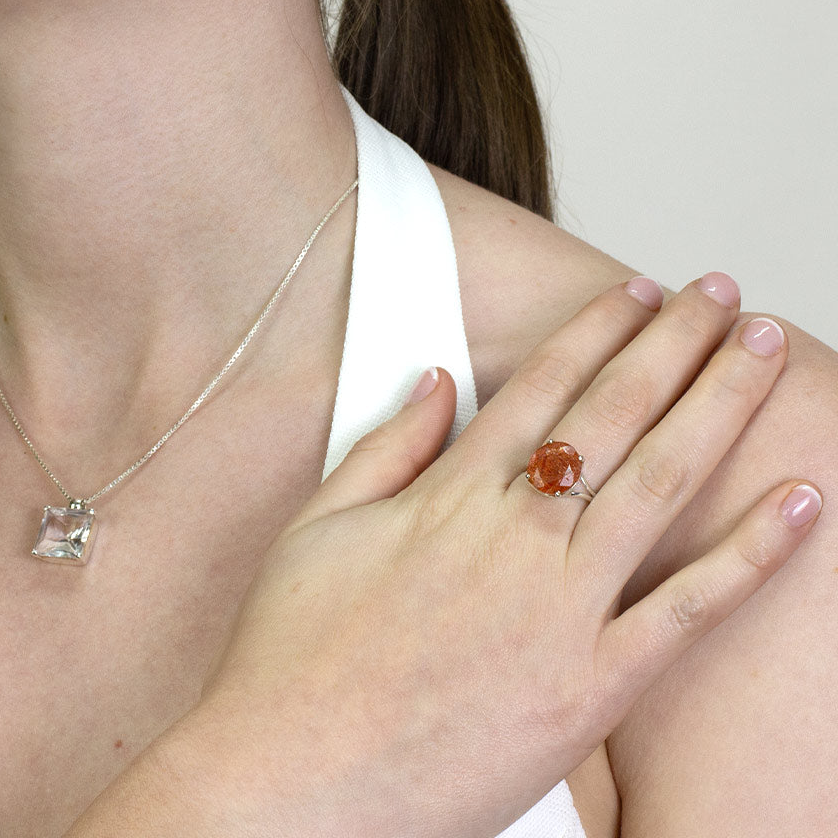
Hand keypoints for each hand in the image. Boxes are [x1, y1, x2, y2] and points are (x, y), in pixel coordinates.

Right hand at [187, 274, 820, 836]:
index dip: (598, 330)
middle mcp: (517, 537)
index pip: (544, 387)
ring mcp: (560, 610)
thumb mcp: (316, 529)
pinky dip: (752, 553)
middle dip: (676, 341)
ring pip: (662, 482)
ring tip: (761, 346)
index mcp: (448, 495)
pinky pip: (688, 611)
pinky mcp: (592, 689)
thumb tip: (433, 383)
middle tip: (721, 291)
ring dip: (719, 403)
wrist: (291, 784)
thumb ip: (385, 448)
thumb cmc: (289, 658)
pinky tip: (801, 500)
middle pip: (615, 413)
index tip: (640, 292)